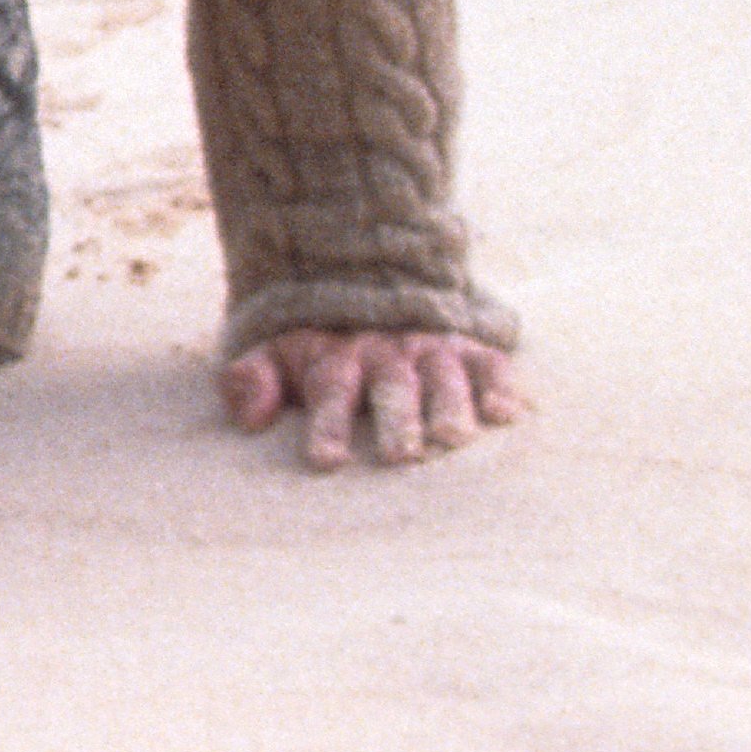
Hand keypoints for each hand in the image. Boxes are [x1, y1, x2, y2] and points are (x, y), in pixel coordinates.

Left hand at [222, 326, 523, 468]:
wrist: (369, 291)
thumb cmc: (320, 354)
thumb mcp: (276, 357)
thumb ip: (253, 382)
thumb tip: (247, 418)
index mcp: (335, 360)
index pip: (329, 392)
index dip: (327, 426)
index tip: (326, 460)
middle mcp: (385, 355)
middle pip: (391, 389)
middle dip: (395, 420)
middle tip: (398, 454)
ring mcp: (431, 352)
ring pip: (443, 378)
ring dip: (448, 405)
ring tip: (451, 435)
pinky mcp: (471, 351)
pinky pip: (491, 365)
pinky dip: (499, 386)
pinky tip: (503, 412)